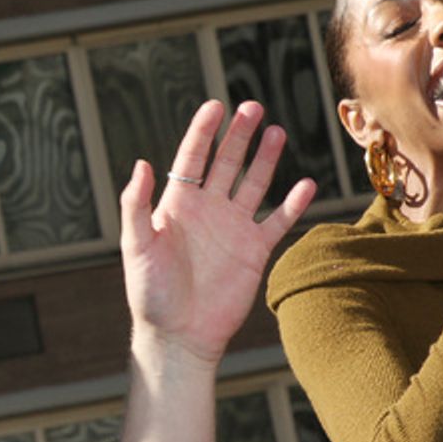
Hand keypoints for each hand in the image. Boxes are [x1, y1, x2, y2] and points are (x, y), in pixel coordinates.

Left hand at [120, 100, 316, 366]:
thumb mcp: (137, 246)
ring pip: (254, 184)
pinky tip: (306, 184)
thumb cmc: (150, 294)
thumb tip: (141, 164)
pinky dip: (293, 204)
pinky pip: (278, 221)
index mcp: (177, 205)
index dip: (203, 131)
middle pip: (227, 163)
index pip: (192, 157)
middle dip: (239, 135)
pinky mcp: (254, 251)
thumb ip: (136, 206)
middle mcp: (207, 210)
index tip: (215, 106)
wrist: (178, 335)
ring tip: (276, 132)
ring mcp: (233, 229)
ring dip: (265, 159)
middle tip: (253, 108)